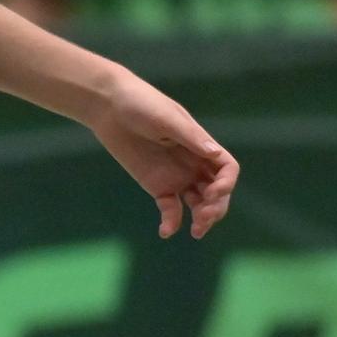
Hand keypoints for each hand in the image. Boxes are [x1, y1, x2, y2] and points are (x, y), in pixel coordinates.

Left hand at [90, 71, 238, 239]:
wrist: (110, 107)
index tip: (212, 193)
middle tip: (203, 219)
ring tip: (196, 231)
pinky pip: (171, 209)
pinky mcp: (157, 186)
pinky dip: (172, 222)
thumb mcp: (167, 118)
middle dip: (216, 208)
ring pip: (198, 203)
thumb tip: (215, 153)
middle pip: (217, 192)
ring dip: (202, 218)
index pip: (227, 169)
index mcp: (201, 145)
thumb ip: (190, 137)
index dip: (226, 184)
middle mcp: (194, 163)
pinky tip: (166, 231)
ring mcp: (177, 176)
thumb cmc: (142, 104)